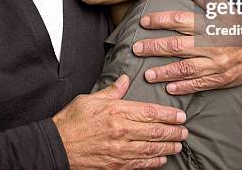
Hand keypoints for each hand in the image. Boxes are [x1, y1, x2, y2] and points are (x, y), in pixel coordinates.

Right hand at [53, 75, 187, 168]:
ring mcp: (119, 151)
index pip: (150, 112)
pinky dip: (153, 162)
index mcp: (116, 112)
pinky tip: (161, 159)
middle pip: (155, 131)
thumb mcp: (90, 99)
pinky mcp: (115, 165)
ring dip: (168, 147)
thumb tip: (125, 79)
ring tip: (178, 145)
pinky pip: (140, 165)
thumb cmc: (71, 121)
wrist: (56, 147)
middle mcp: (121, 131)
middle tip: (184, 131)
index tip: (180, 116)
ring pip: (151, 149)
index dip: (169, 115)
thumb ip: (112, 91)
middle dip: (173, 132)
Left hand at [133, 0, 241, 94]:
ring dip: (165, 72)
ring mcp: (216, 63)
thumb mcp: (223, 8)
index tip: (144, 22)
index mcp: (209, 25)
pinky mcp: (221, 78)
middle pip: (178, 46)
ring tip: (148, 75)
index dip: (160, 20)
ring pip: (186, 68)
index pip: (180, 20)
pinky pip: (200, 84)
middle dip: (155, 48)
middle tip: (136, 49)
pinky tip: (169, 88)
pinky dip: (184, 87)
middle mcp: (212, 44)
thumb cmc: (239, 26)